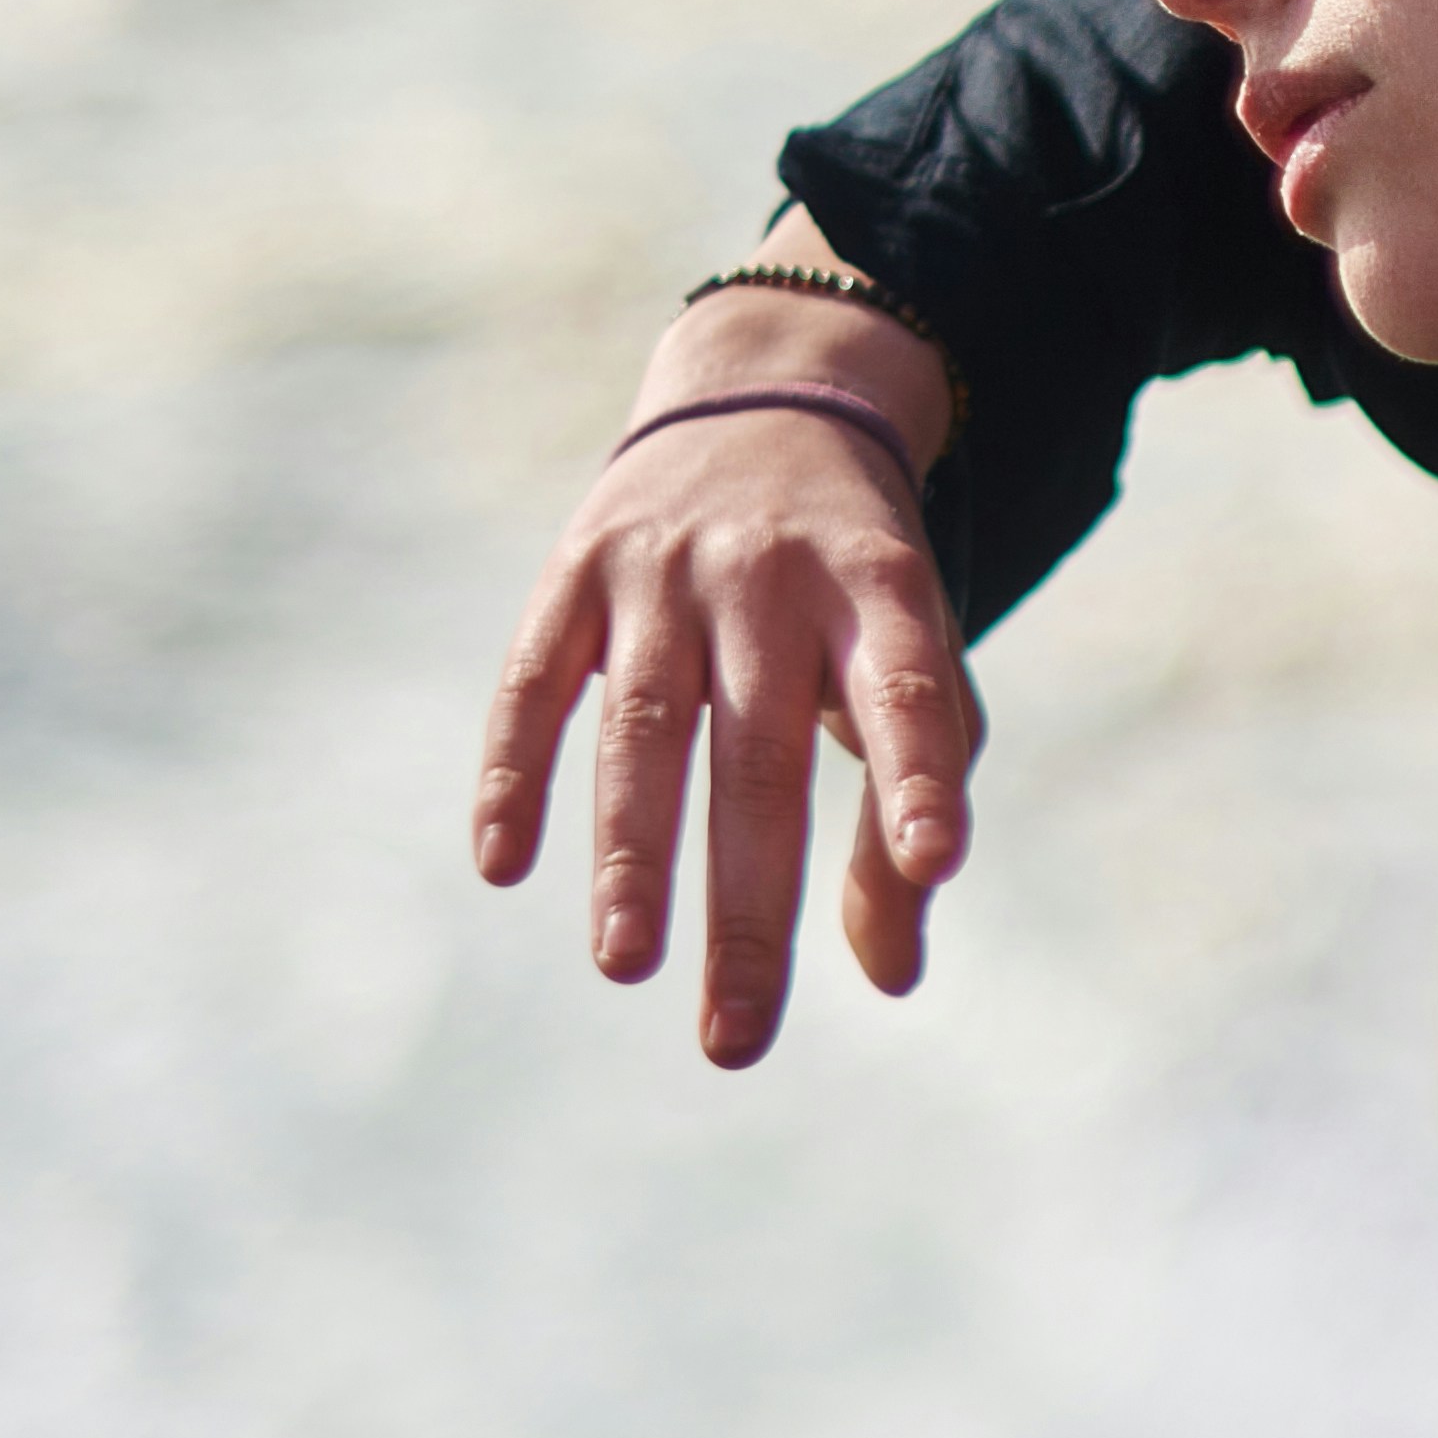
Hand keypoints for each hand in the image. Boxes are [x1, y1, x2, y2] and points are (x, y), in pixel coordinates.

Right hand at [474, 282, 978, 1062]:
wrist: (767, 401)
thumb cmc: (857, 588)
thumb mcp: (912, 662)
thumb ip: (911, 803)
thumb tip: (895, 979)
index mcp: (881, 595)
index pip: (911, 691)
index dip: (920, 776)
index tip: (934, 866)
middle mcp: (772, 577)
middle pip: (762, 755)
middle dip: (749, 903)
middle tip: (736, 1036)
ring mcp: (665, 571)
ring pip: (645, 727)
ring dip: (632, 854)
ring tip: (626, 965)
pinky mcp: (576, 572)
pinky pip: (535, 682)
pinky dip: (516, 771)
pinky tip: (503, 864)